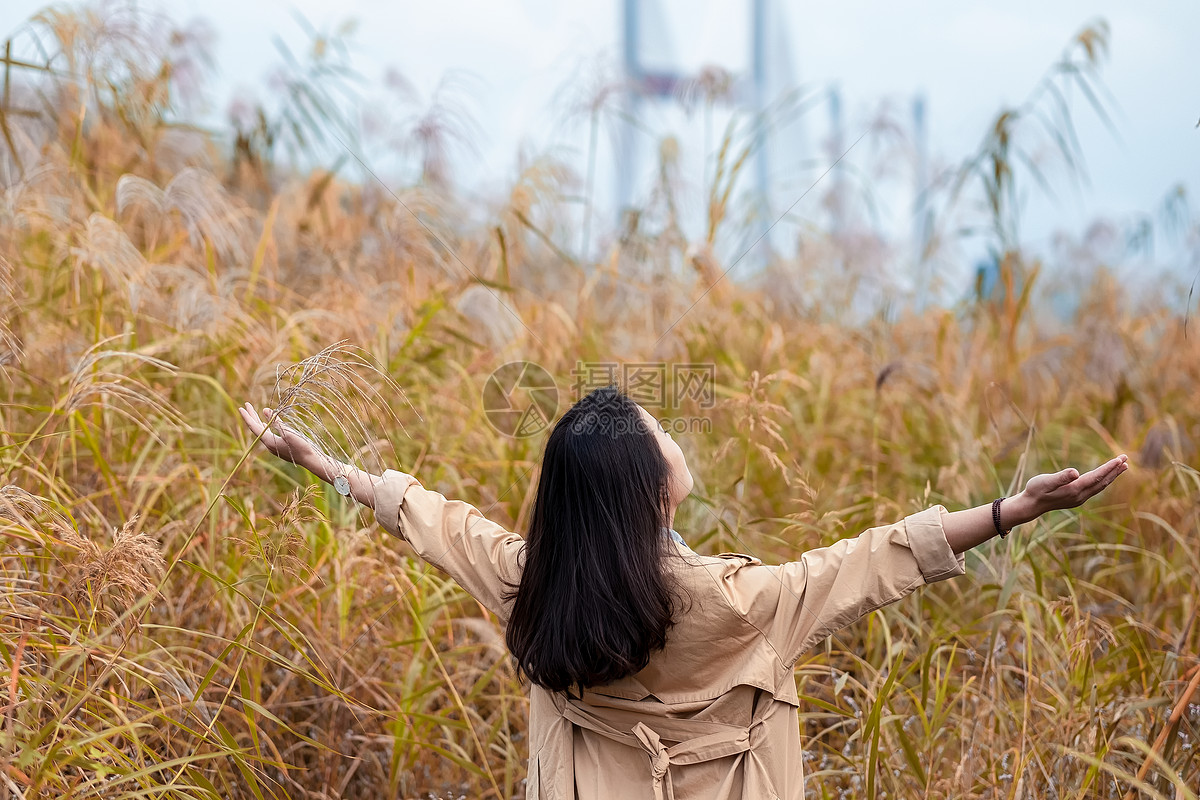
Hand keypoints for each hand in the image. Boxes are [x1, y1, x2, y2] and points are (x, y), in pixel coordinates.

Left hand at [238, 402, 324, 471]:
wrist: (310, 460)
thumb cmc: (300, 446)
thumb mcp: (288, 432)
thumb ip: (276, 422)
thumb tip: (265, 410)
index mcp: (268, 441)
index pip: (254, 426)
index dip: (247, 416)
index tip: (241, 407)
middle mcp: (268, 445)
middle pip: (256, 428)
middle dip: (252, 416)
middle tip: (246, 405)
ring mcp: (273, 447)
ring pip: (262, 431)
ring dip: (258, 421)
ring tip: (254, 413)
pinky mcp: (279, 447)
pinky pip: (268, 435)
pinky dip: (265, 427)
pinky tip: (265, 425)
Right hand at [1014, 454, 1129, 521]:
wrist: (1031, 505)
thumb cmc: (1035, 490)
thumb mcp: (1045, 481)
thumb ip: (1060, 477)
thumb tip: (1075, 472)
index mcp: (1074, 489)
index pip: (1096, 477)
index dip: (1108, 468)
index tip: (1120, 459)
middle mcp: (1080, 496)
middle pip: (1102, 482)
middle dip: (1115, 470)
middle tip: (1125, 458)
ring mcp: (1080, 498)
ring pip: (1101, 486)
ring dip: (1112, 476)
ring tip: (1122, 466)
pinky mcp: (1077, 498)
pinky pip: (1095, 488)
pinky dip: (1104, 480)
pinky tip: (1105, 476)